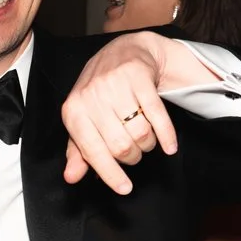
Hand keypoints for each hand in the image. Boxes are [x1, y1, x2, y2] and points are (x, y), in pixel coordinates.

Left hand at [62, 36, 181, 194]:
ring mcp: (116, 85)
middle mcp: (92, 96)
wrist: (122, 52)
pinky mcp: (139, 77)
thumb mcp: (83, 120)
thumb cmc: (99, 93)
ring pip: (140, 133)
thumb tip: (71, 177)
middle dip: (132, 157)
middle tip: (134, 154)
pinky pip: (158, 116)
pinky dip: (166, 136)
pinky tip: (169, 146)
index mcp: (74, 111)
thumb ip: (78, 150)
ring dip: (147, 145)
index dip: (110, 173)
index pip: (91, 151)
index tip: (125, 188)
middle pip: (120, 146)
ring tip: (145, 140)